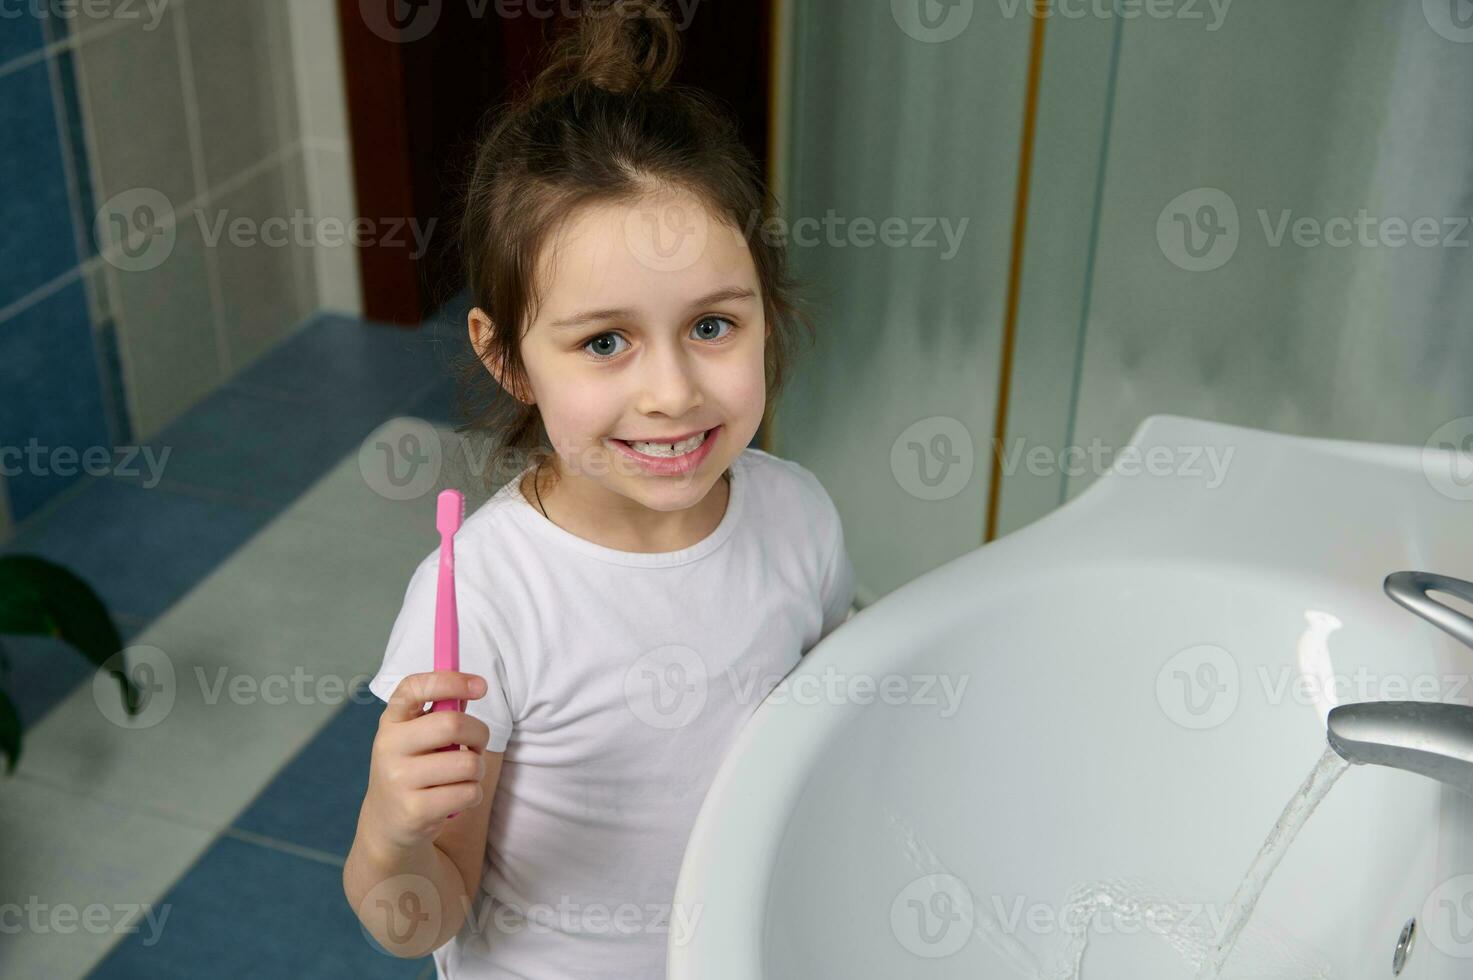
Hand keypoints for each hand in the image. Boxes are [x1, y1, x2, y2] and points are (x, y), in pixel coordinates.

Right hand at [364, 672, 491, 851]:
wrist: (386, 824)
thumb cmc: (412, 769)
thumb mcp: (415, 737)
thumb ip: (439, 713)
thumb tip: (473, 687)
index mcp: (392, 721)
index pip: (414, 688)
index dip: (450, 681)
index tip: (480, 686)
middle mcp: (389, 746)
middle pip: (452, 724)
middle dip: (480, 734)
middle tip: (476, 745)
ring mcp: (399, 779)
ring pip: (468, 763)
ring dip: (477, 770)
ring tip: (462, 776)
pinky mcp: (415, 810)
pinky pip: (468, 793)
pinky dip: (473, 794)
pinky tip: (455, 798)